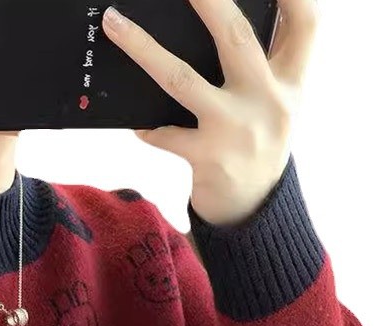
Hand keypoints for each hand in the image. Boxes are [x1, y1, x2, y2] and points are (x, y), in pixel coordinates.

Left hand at [102, 0, 318, 225]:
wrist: (253, 210)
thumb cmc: (258, 145)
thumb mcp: (278, 104)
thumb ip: (266, 64)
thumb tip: (226, 18)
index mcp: (291, 82)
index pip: (306, 24)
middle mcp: (268, 101)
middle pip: (237, 38)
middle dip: (208, 1)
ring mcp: (235, 130)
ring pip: (181, 79)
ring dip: (143, 49)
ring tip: (115, 25)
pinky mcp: (207, 158)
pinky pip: (164, 134)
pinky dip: (146, 126)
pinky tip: (134, 123)